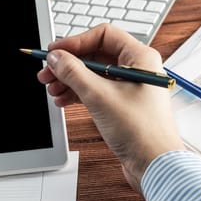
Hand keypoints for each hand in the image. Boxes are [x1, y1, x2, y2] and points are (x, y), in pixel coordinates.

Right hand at [37, 24, 184, 192]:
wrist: (154, 164)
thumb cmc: (140, 130)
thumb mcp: (98, 95)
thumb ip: (73, 72)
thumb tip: (55, 57)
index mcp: (139, 57)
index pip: (102, 35)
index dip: (74, 41)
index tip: (54, 52)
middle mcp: (136, 68)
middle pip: (94, 55)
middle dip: (67, 64)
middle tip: (46, 73)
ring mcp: (128, 86)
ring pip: (92, 73)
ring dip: (69, 80)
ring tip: (52, 89)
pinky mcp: (121, 103)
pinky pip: (95, 89)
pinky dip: (77, 93)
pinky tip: (62, 101)